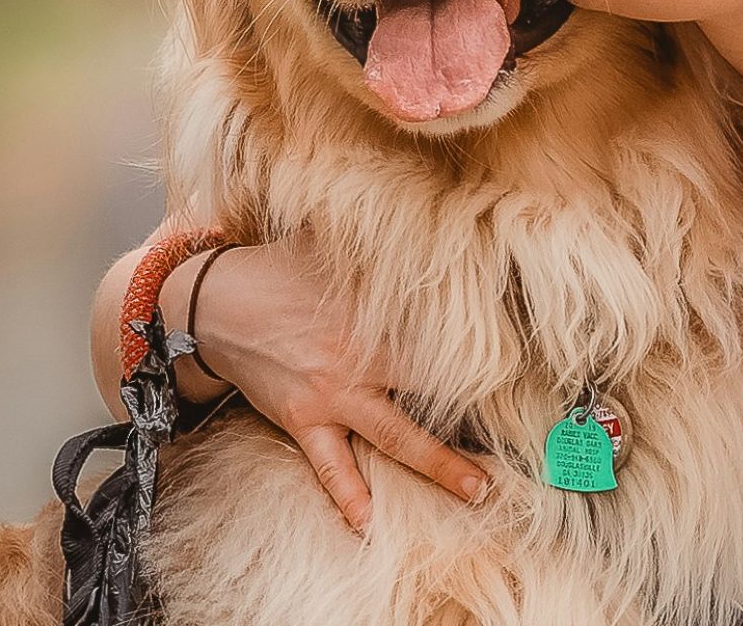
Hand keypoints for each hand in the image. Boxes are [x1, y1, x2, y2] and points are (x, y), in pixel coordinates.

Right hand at [179, 230, 493, 531]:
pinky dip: (350, 498)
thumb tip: (423, 212)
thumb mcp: (328, 246)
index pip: (441, 337)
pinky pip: (332, 468)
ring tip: (478, 491)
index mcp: (376, 317)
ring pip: (395, 437)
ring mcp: (333, 396)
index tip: (525, 365)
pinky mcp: (305, 422)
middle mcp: (361, 360)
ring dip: (438, 465)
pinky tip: (369, 528)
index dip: (482, 350)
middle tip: (524, 438)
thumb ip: (377, 243)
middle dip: (476, 413)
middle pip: (432, 390)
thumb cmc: (281, 270)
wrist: (217, 304)